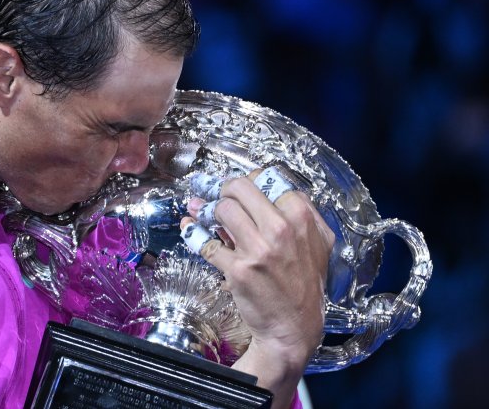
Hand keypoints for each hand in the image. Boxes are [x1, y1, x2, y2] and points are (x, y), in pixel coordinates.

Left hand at [185, 170, 334, 406]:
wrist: (294, 326)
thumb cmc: (304, 284)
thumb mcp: (316, 243)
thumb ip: (298, 214)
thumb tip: (262, 189)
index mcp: (302, 218)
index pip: (267, 178)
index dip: (247, 180)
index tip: (236, 187)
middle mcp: (281, 230)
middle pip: (240, 188)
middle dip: (222, 188)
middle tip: (215, 194)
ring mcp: (258, 249)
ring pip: (222, 209)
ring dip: (207, 208)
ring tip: (201, 210)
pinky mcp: (238, 269)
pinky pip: (206, 242)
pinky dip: (193, 232)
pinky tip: (189, 227)